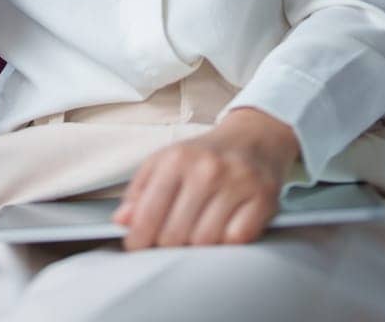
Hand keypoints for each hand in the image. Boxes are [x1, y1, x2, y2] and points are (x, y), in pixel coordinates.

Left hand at [112, 112, 298, 250]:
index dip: (138, 238)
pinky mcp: (263, 198)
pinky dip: (228, 242)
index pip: (148, 214)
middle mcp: (207, 169)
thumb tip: (121, 221)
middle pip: (175, 235)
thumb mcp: (165, 162)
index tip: (137, 246)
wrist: (254, 137)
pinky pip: (237, 241)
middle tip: (171, 238)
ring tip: (198, 230)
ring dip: (198, 245)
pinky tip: (224, 227)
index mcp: (177, 158)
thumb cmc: (205, 155)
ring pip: (205, 242)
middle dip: (168, 244)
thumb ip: (140, 192)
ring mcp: (237, 183)